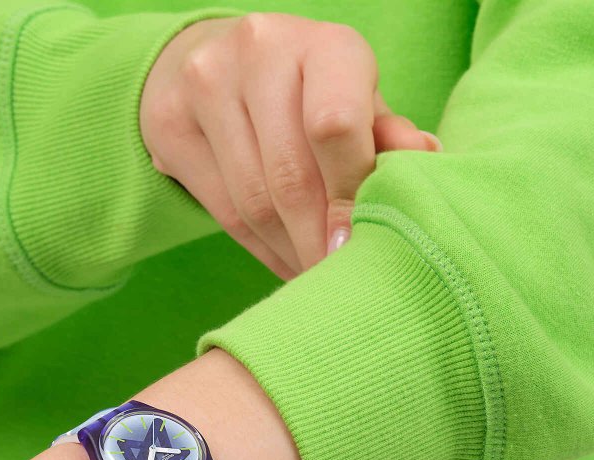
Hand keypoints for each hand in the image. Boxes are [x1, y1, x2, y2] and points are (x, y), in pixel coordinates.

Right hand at [140, 13, 441, 279]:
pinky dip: (261, 249)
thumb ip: (386, 133)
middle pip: (288, 176)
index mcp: (322, 43)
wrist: (213, 60)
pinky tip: (286, 263)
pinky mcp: (169, 125)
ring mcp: (206, 86)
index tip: (354, 247)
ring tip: (314, 277)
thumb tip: (424, 160)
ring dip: (289, 252)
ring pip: (253, 201)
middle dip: (316, 240)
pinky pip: (223, 210)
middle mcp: (259, 53)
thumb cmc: (307, 91)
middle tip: (335, 281)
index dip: (348, 196)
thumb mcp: (354, 98)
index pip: (334, 126)